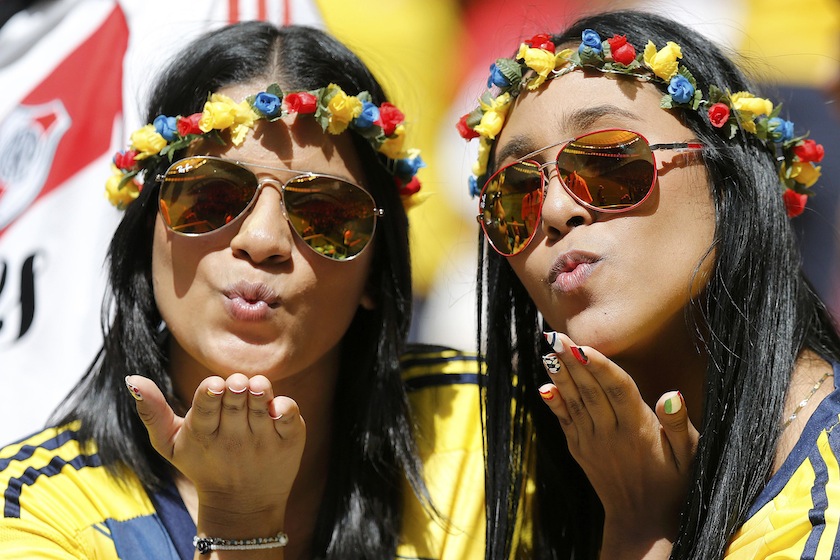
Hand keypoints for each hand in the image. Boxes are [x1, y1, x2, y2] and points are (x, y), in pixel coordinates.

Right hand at [124, 373, 304, 535]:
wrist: (242, 504)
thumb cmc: (203, 463)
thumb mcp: (170, 443)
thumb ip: (152, 411)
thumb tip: (131, 377)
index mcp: (203, 434)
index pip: (206, 408)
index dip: (210, 394)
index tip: (214, 385)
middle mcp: (234, 437)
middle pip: (235, 402)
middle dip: (236, 387)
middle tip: (235, 383)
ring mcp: (263, 439)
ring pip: (263, 405)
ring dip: (261, 391)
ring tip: (257, 387)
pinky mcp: (288, 440)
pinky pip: (290, 416)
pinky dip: (285, 406)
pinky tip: (277, 405)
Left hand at [539, 332, 698, 558]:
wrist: (642, 523)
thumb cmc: (673, 484)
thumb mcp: (689, 456)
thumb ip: (678, 424)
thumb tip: (672, 394)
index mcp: (638, 430)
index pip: (617, 389)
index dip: (600, 366)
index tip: (583, 345)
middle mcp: (611, 434)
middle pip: (589, 390)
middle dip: (571, 360)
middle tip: (553, 335)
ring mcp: (592, 443)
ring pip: (574, 402)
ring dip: (559, 374)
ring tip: (546, 349)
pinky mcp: (580, 450)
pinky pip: (565, 421)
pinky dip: (555, 402)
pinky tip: (544, 384)